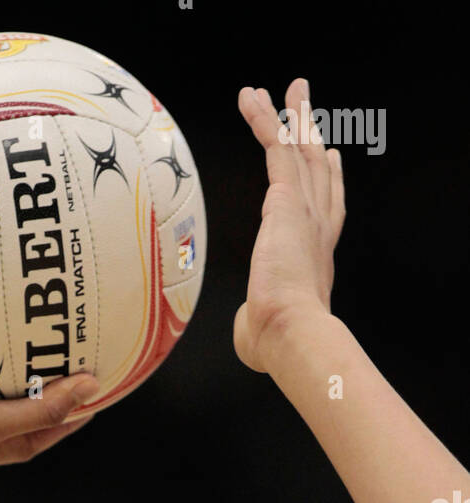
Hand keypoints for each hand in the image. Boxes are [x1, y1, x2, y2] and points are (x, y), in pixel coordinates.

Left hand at [234, 78, 345, 372]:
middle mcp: (317, 225)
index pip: (327, 206)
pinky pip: (273, 148)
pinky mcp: (285, 200)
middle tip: (307, 106)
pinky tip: (252, 99)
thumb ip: (255, 321)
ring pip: (298, 149)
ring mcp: (305, 209)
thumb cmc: (276, 340)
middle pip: (317, 167)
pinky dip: (264, 120)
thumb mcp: (263, 330)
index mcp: (316, 254)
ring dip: (291, 114)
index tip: (331, 155)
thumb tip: (247, 328)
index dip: (329, 178)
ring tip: (289, 86)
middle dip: (312, 133)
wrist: (288, 331)